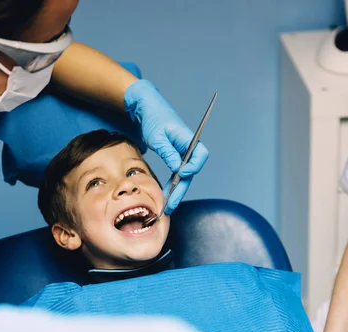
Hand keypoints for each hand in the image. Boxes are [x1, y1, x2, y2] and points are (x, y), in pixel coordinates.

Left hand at [124, 80, 208, 213]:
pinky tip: (165, 195)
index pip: (200, 155)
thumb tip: (177, 169)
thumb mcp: (157, 136)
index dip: (193, 167)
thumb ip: (167, 152)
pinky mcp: (174, 156)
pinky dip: (171, 183)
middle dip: (181, 189)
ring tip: (167, 206)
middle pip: (190, 171)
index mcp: (188, 138)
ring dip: (176, 190)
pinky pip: (176, 173)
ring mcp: (182, 153)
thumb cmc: (153, 118)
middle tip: (171, 204)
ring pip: (183, 175)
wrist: (146, 108)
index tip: (180, 174)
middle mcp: (188, 147)